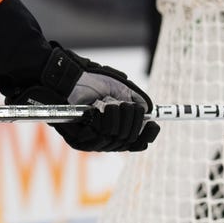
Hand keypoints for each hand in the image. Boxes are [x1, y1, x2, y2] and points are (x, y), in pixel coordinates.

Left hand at [7, 43, 159, 151]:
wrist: (69, 79)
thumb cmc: (91, 82)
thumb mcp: (120, 89)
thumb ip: (136, 100)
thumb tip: (150, 112)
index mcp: (116, 130)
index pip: (137, 143)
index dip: (147, 136)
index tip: (154, 124)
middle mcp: (105, 139)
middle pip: (129, 141)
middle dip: (132, 120)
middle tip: (125, 105)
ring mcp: (92, 142)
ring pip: (116, 139)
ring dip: (116, 118)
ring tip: (108, 104)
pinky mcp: (78, 141)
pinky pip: (99, 138)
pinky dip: (102, 121)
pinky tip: (96, 110)